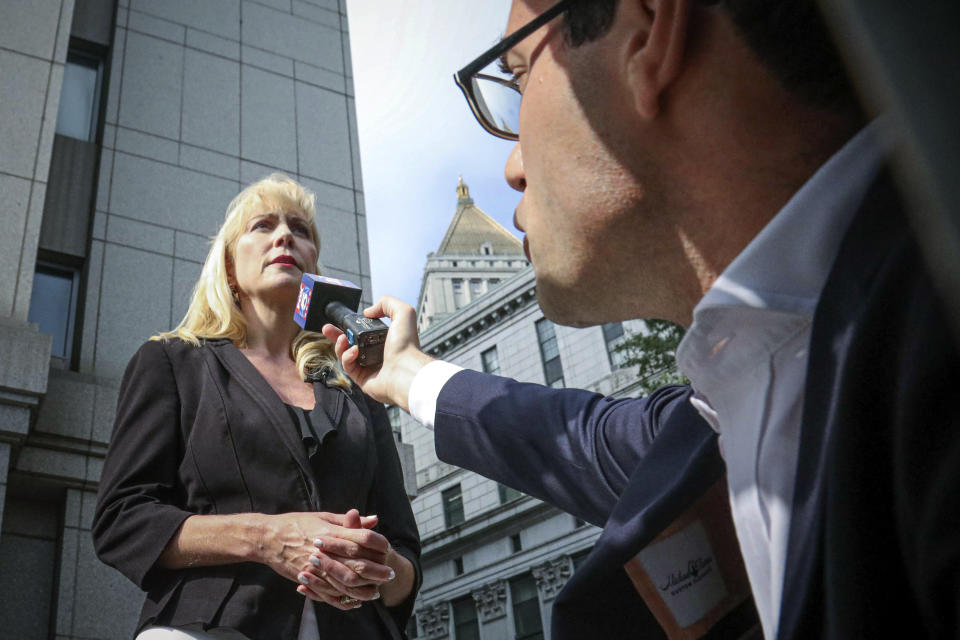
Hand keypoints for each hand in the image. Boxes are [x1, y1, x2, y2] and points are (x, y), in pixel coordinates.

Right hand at [256, 510, 388, 609]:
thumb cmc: (297, 523)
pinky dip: (344, 599)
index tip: (389, 550)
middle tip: (390, 575)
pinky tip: (355, 600)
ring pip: (345, 582)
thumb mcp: (324, 516)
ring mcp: (315, 566)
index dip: (379, 545)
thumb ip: (350, 521)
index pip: (363, 539)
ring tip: (376, 592)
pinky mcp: (307, 578)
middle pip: (358, 564)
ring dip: (364, 589)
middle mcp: (325, 550)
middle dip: (377, 571)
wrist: (269, 538)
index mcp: (331, 532)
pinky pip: (329, 593)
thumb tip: (374, 519)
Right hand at [321, 295, 433, 410]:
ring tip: (343, 338)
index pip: (363, 332)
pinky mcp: (363, 379)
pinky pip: (348, 367)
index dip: (351, 325)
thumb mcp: (403, 312)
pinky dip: (347, 357)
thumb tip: (368, 312)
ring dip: (340, 345)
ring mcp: (369, 367)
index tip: (343, 320)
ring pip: (346, 355)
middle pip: (350, 343)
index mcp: (385, 340)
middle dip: (336, 335)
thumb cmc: (407, 344)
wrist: (406, 369)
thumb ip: (386, 303)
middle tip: (327, 328)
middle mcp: (376, 354)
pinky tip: (354, 351)